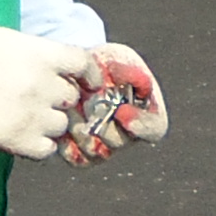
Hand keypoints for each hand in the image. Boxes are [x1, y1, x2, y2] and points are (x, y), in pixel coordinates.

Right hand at [0, 27, 97, 158]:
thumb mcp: (6, 39)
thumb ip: (36, 52)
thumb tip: (54, 64)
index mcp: (42, 56)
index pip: (84, 65)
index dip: (87, 74)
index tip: (86, 81)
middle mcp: (43, 85)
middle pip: (71, 98)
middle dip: (59, 98)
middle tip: (40, 98)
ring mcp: (33, 115)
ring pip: (61, 125)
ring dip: (49, 123)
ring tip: (27, 118)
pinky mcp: (19, 140)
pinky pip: (46, 149)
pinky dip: (39, 145)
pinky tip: (24, 135)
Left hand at [59, 44, 168, 162]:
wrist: (76, 74)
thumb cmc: (105, 67)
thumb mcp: (119, 59)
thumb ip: (129, 69)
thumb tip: (142, 85)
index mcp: (147, 115)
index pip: (153, 129)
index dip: (140, 124)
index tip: (122, 111)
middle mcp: (128, 136)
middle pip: (118, 141)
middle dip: (100, 121)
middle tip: (86, 102)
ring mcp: (106, 148)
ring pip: (95, 151)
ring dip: (80, 127)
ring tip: (71, 105)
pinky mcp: (83, 155)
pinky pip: (76, 157)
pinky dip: (66, 140)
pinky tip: (62, 118)